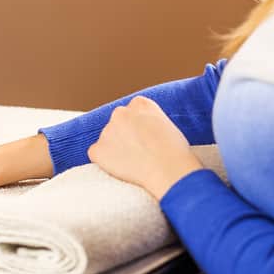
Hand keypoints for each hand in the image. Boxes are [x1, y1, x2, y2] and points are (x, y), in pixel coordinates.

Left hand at [87, 96, 203, 198]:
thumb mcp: (168, 125)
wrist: (169, 170)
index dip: (139, 127)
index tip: (146, 139)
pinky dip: (104, 161)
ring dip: (116, 148)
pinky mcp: (98, 149)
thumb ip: (150, 121)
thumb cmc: (176, 153)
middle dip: (125, 135)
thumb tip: (143, 130)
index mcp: (139, 104)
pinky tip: (121, 168)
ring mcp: (107, 130)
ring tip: (135, 164)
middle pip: (118, 122)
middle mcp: (120, 113)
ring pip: (108, 139)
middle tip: (139, 152)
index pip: (132, 111)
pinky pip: (96, 154)